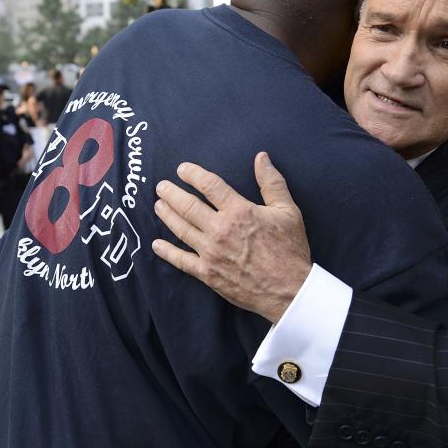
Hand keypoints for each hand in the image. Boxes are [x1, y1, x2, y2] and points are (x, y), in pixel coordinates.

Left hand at [152, 152, 311, 322]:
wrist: (290, 290)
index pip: (209, 185)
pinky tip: (156, 244)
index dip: (192, 174)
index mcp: (239, 211)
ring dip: (166, 215)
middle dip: (171, 193)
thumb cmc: (290, 250)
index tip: (182, 170)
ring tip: (158, 205)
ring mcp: (211, 253)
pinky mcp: (208, 273)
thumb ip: (271, 182)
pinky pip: (182, 261)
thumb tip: (261, 157)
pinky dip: (167, 252)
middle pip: (187, 206)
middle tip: (161, 187)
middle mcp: (220, 229)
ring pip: (181, 229)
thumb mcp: (287, 211)